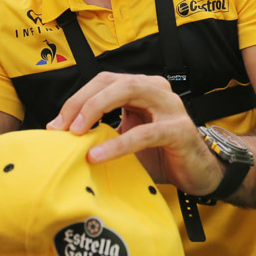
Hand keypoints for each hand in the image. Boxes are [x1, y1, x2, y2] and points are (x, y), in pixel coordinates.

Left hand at [47, 72, 224, 195]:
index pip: (103, 81)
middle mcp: (156, 89)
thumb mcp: (126, 138)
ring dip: (96, 109)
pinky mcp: (179, 129)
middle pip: (112, 81)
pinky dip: (118, 144)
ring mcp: (170, 106)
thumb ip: (102, 131)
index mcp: (142, 87)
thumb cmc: (161, 155)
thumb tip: (62, 137)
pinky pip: (145, 132)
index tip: (56, 124)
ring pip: (128, 91)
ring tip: (77, 133)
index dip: (76, 99)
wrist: (199, 174)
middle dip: (82, 101)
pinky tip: (98, 156)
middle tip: (62, 127)